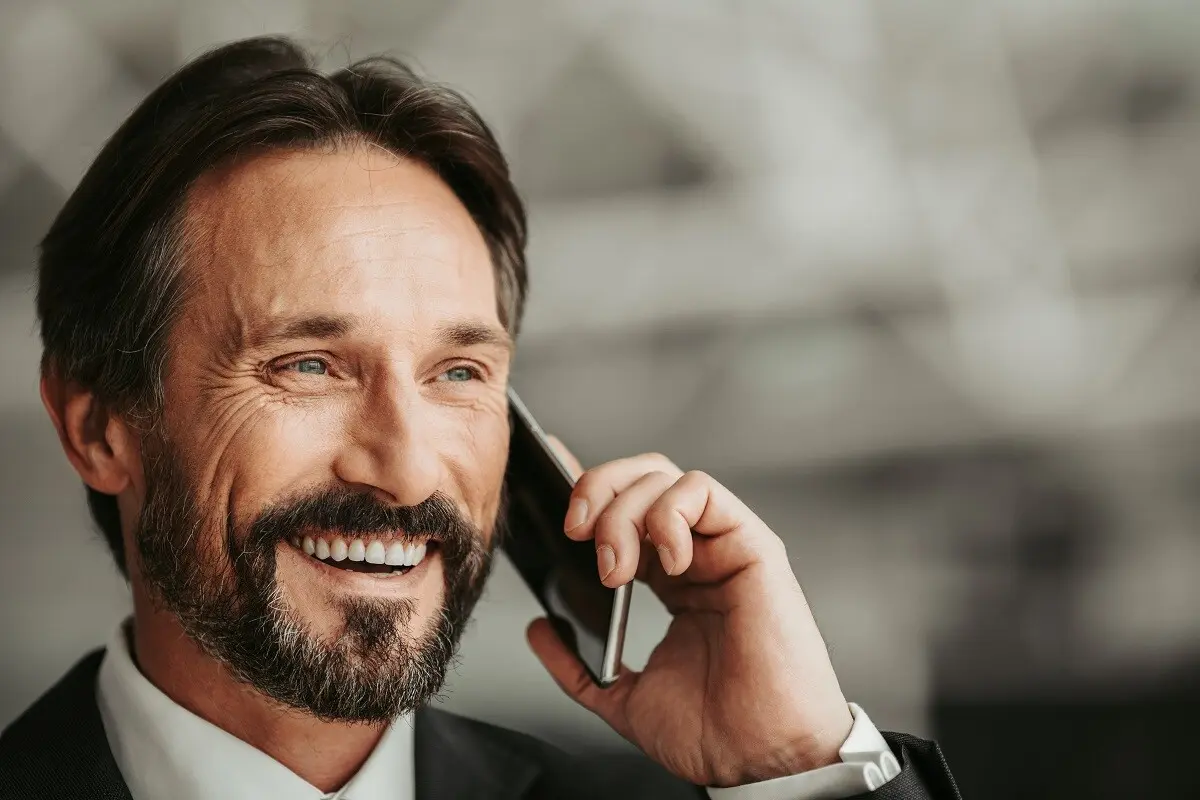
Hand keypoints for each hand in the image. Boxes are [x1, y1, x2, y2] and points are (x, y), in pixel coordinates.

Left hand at [525, 442, 853, 787]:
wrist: (756, 760)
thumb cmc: (712, 731)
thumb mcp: (621, 696)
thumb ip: (577, 664)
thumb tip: (538, 628)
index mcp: (670, 580)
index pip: (624, 509)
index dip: (586, 488)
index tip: (545, 479)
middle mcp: (696, 554)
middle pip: (640, 477)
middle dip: (595, 489)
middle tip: (574, 532)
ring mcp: (723, 546)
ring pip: (665, 477)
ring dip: (624, 511)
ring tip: (616, 569)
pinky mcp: (751, 546)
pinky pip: (702, 492)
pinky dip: (669, 515)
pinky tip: (667, 563)